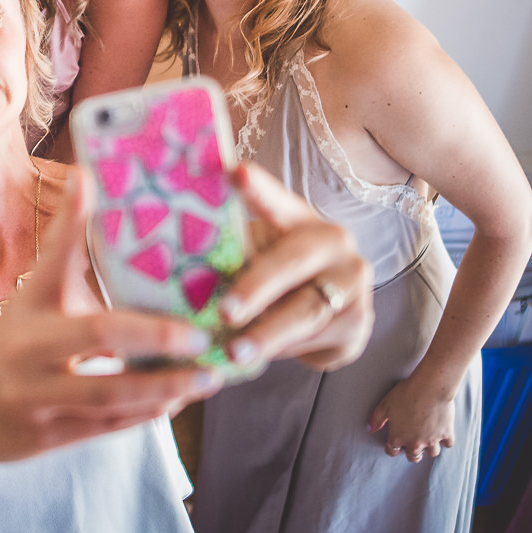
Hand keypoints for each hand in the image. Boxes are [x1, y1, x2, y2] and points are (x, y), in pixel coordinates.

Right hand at [0, 171, 218, 462]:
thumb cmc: (5, 341)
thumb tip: (88, 177)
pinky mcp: (44, 438)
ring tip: (208, 376)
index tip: (136, 233)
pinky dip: (143, 414)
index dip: (81, 229)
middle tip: (202, 335)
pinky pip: (104, 427)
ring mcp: (34, 399)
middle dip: (154, 336)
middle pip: (97, 336)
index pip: (58, 262)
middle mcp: (28, 352)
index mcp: (28, 309)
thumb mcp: (32, 292)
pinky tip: (175, 401)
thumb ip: (65, 243)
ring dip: (163, 386)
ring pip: (108, 393)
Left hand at [217, 163, 374, 371]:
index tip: (236, 173)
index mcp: (298, 218)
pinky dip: (284, 353)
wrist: (323, 312)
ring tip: (234, 354)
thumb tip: (172, 261)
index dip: (257, 188)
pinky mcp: (358, 323)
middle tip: (225, 312)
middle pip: (291, 264)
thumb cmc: (274, 278)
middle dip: (255, 290)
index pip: (275, 200)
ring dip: (266, 336)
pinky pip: (317, 342)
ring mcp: (353, 282)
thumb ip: (232, 256)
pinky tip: (261, 360)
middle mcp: (334, 242)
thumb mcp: (254, 259)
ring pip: (305, 313)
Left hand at [368, 372, 456, 462]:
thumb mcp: (385, 404)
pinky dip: (446, 439)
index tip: (395, 445)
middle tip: (413, 444)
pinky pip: (448, 444)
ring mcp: (432, 440)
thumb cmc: (407, 393)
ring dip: (430, 447)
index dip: (392, 448)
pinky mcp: (446, 434)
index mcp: (398, 437)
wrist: (430, 387)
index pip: (392, 451)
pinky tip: (443, 433)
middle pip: (414, 457)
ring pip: (432, 453)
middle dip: (412, 453)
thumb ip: (376, 418)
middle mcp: (415, 443)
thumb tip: (370, 429)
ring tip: (429, 438)